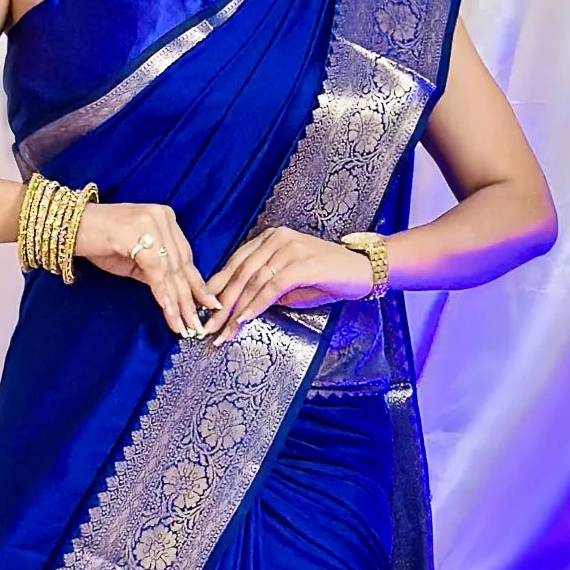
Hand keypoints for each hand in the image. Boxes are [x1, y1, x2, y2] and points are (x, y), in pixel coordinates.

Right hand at [73, 198, 220, 337]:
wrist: (67, 226)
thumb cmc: (98, 242)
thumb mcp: (134, 258)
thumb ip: (157, 272)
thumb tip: (178, 297)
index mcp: (165, 218)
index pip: (185, 257)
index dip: (197, 284)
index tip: (208, 306)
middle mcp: (162, 217)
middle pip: (180, 265)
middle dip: (189, 299)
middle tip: (196, 325)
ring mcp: (150, 223)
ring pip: (170, 270)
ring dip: (177, 302)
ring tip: (183, 326)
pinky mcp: (136, 234)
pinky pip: (155, 271)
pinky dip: (163, 294)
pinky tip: (168, 312)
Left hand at [199, 226, 372, 341]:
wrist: (365, 269)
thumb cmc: (329, 276)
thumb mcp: (292, 282)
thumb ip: (268, 288)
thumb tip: (241, 306)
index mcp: (270, 238)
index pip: (236, 263)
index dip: (218, 288)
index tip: (204, 310)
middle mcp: (276, 239)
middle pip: (240, 273)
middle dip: (221, 303)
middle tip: (207, 326)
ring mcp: (290, 249)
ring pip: (253, 280)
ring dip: (236, 309)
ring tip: (223, 330)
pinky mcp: (302, 263)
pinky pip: (273, 286)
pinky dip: (257, 303)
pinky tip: (245, 319)